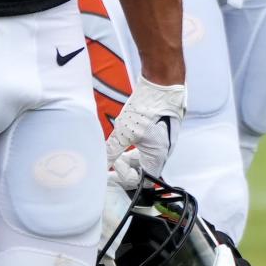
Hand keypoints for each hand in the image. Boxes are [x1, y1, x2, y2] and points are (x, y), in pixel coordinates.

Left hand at [107, 75, 186, 191]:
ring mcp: (163, 140)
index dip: (126, 177)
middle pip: (143, 171)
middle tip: (111, 161)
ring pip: (144, 157)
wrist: (163, 83)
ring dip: (128, 157)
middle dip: (125, 169)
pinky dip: (134, 146)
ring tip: (116, 148)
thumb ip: (112, 151)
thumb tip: (101, 165)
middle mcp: (164, 151)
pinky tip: (124, 135)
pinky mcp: (160, 130)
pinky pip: (147, 146)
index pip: (143, 181)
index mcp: (158, 156)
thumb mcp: (124, 130)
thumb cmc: (148, 106)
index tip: (114, 163)